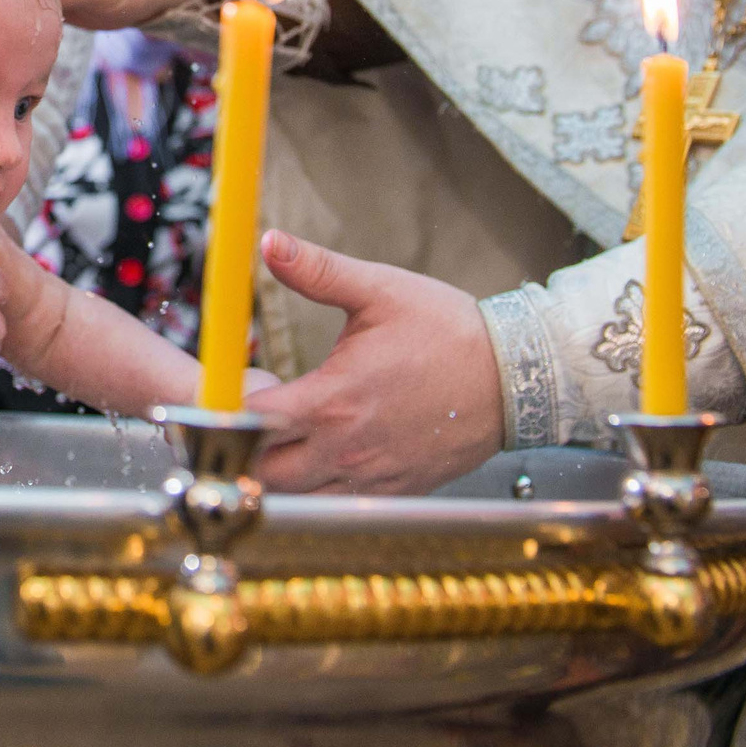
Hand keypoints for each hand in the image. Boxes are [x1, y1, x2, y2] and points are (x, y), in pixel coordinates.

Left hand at [243, 230, 501, 494]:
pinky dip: (319, 487)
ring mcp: (371, 476)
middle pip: (264, 472)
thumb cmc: (450, 332)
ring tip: (287, 436)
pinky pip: (338, 504)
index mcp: (332, 400)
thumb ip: (318, 270)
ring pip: (299, 497)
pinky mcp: (395, 490)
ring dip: (279, 472)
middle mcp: (346, 449)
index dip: (228, 408)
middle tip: (255, 415)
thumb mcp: (379, 290)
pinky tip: (326, 452)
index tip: (234, 388)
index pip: (250, 422)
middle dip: (246, 448)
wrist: (516, 378)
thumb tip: (270, 242)